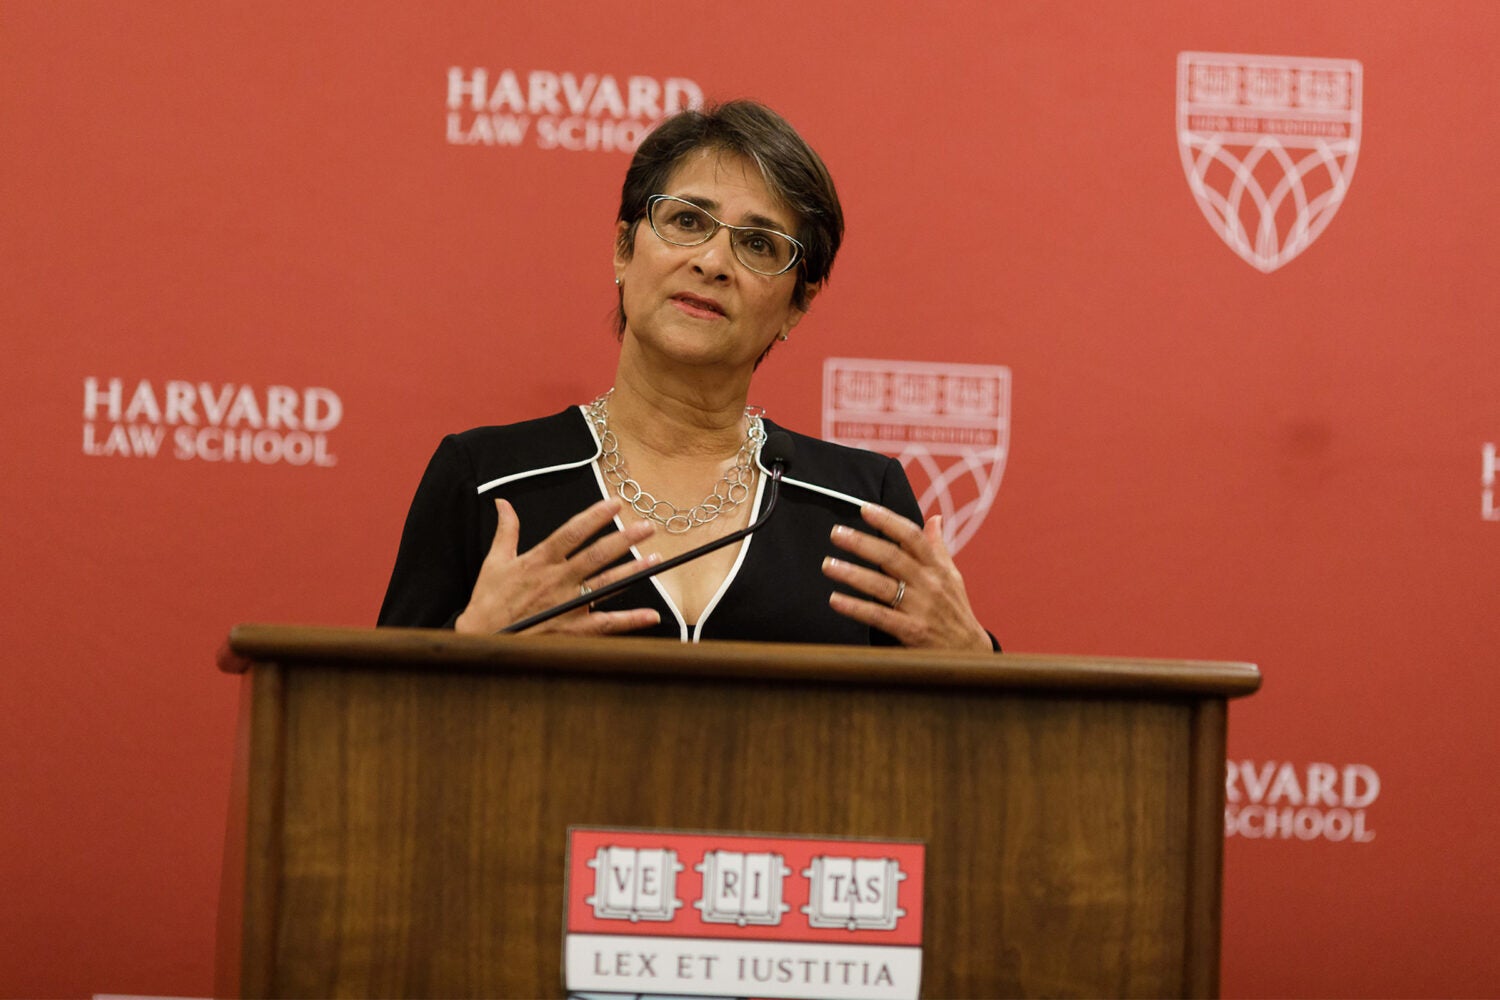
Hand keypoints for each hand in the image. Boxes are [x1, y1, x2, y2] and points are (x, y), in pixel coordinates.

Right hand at [455, 498, 661, 635]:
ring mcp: (567, 605)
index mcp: (539, 560)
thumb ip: (506, 531)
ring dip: (632, 571)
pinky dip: (630, 620)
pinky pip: (605, 623)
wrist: (480, 640)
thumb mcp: (494, 562)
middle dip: (624, 538)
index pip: (572, 532)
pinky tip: (651, 615)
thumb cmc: (488, 602)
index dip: (595, 516)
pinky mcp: (571, 629)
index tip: (615, 503)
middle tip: (647, 527)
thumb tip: (503, 503)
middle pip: (596, 555)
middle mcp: (557, 580)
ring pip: (606, 584)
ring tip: (655, 558)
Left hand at [822, 504, 991, 650]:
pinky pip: (879, 616)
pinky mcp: (912, 632)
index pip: (912, 537)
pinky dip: (856, 608)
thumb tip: (935, 519)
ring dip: (852, 574)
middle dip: (862, 543)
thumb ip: (938, 547)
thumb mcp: (952, 576)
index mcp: (937, 567)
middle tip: (836, 533)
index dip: (888, 520)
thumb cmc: (955, 610)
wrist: (969, 652)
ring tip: (828, 565)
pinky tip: (835, 600)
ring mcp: (920, 608)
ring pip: (882, 586)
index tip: (864, 509)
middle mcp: (929, 584)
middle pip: (892, 557)